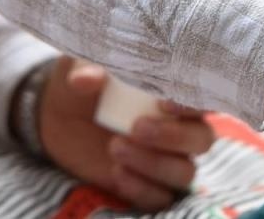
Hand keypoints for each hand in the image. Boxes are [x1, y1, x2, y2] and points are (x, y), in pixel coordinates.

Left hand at [39, 58, 214, 210]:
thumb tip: (86, 80)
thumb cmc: (86, 80)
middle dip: (173, 137)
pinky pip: (160, 197)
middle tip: (136, 127)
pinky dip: (141, 188)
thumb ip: (87, 69)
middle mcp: (180, 127)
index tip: (164, 102)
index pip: (202, 99)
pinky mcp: (148, 185)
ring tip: (115, 147)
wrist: (61, 115)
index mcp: (175, 92)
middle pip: (202, 139)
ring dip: (154, 164)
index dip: (192, 104)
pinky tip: (116, 173)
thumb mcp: (81, 66)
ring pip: (185, 172)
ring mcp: (166, 159)